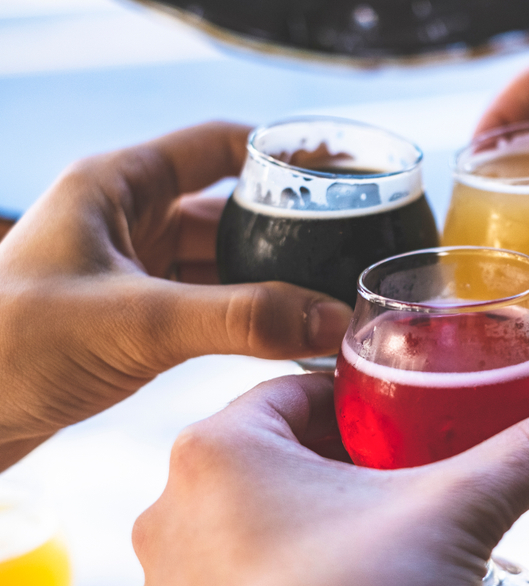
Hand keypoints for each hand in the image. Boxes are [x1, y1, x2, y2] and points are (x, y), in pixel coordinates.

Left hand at [0, 123, 352, 467]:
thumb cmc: (10, 348)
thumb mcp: (138, 321)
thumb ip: (241, 318)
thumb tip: (331, 319)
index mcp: (118, 186)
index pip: (216, 147)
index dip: (280, 156)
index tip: (340, 177)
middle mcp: (126, 221)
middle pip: (227, 210)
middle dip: (288, 233)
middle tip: (348, 254)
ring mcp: (129, 272)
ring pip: (219, 264)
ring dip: (270, 281)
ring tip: (328, 300)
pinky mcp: (129, 320)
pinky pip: (205, 306)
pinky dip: (245, 318)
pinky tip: (283, 336)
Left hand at [133, 373, 528, 585]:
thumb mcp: (455, 518)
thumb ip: (523, 458)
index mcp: (221, 451)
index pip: (303, 390)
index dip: (368, 402)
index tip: (413, 421)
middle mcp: (174, 508)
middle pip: (286, 455)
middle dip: (356, 466)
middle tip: (414, 481)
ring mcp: (170, 581)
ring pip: (263, 520)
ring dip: (326, 522)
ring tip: (389, 542)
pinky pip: (245, 580)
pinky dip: (297, 575)